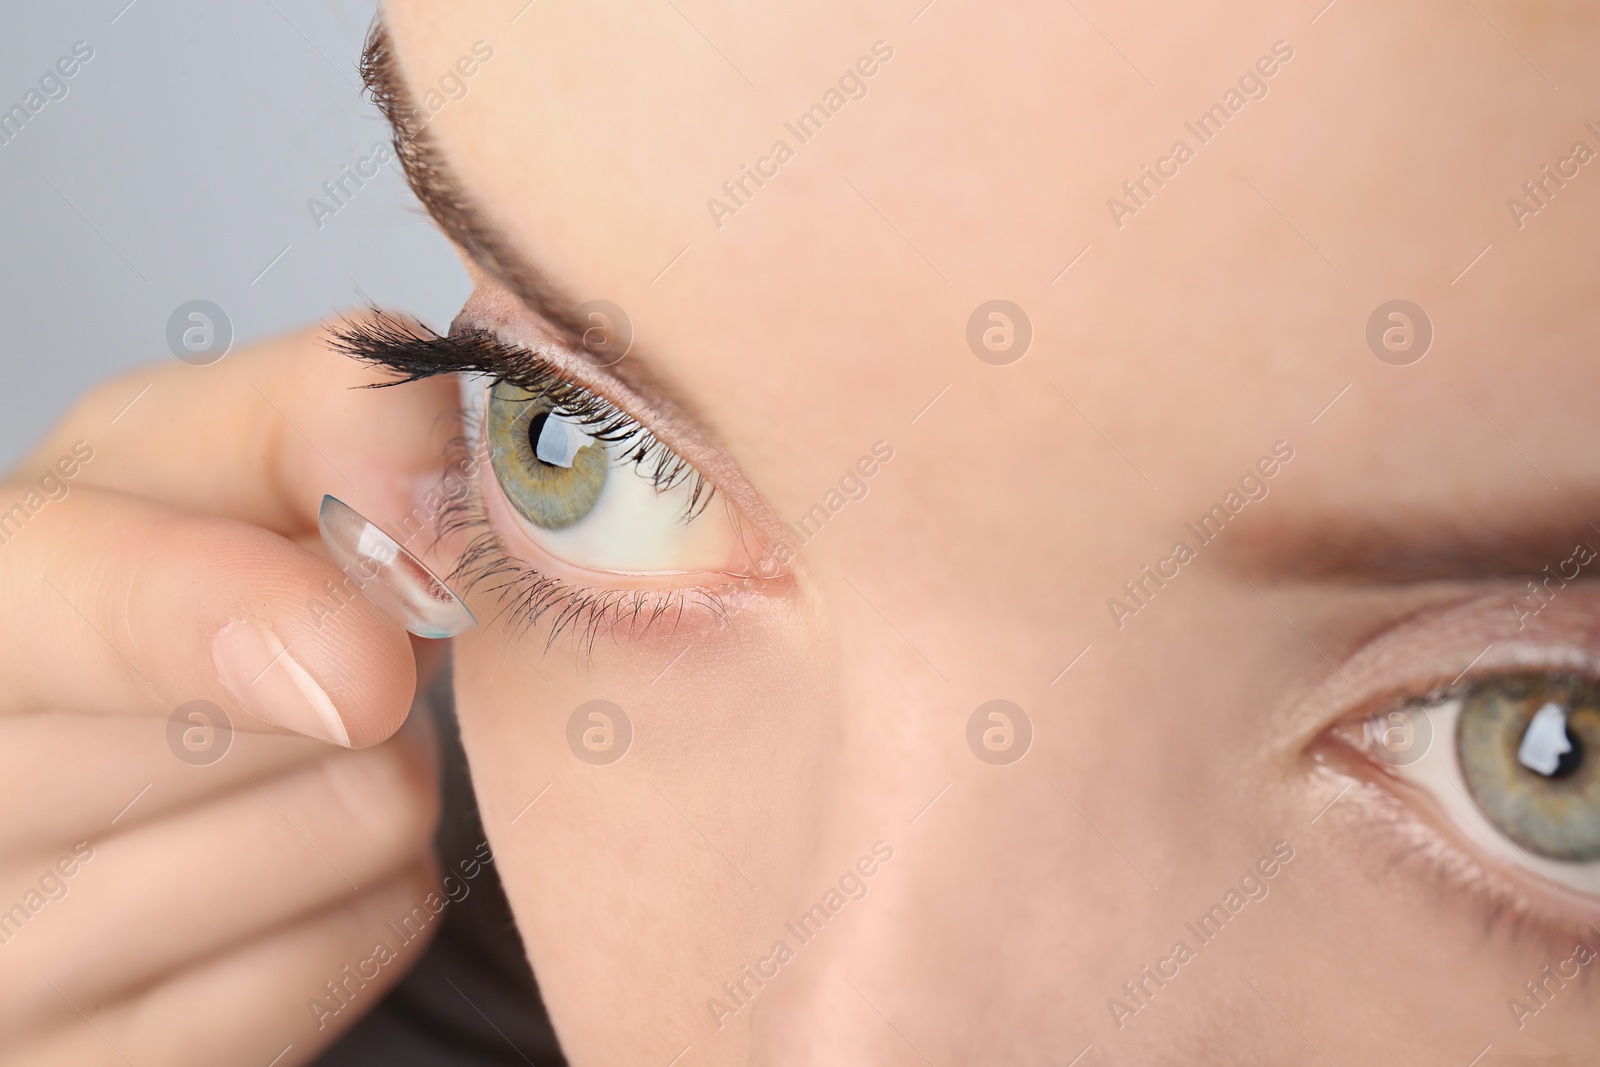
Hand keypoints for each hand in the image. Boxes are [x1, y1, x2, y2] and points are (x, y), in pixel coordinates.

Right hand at [0, 323, 457, 1065]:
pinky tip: (287, 847)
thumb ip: (318, 413)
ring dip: (379, 757)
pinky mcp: (125, 1064)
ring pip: (356, 827)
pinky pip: (370, 938)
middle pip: (281, 718)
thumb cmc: (150, 577)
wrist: (99, 749)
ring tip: (289, 739)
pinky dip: (372, 876)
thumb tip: (432, 499)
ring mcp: (18, 981)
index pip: (63, 611)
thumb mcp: (198, 451)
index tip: (367, 656)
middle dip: (359, 645)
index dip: (221, 615)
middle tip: (314, 633)